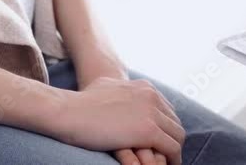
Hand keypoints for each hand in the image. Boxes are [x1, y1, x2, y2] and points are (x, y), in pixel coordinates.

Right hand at [44, 78, 185, 164]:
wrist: (69, 111)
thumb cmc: (80, 103)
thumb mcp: (108, 87)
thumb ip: (122, 92)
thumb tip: (120, 93)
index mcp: (145, 88)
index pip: (167, 111)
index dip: (166, 128)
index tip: (162, 142)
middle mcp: (152, 97)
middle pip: (175, 123)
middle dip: (172, 140)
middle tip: (167, 157)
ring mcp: (151, 113)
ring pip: (177, 136)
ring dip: (174, 152)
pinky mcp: (148, 131)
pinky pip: (171, 148)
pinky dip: (172, 160)